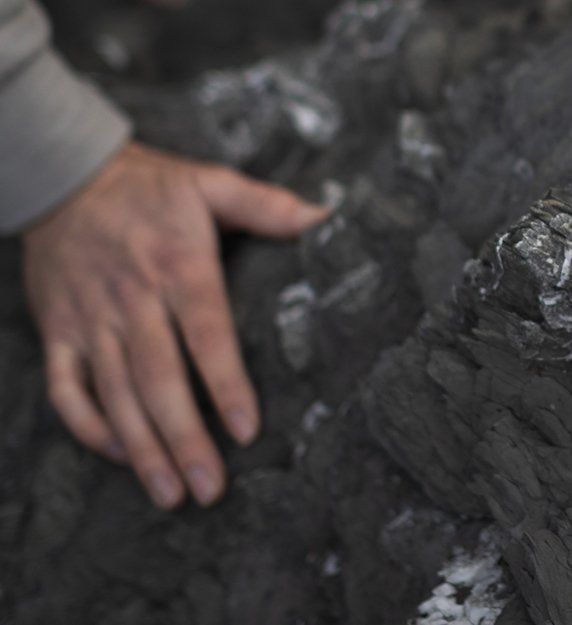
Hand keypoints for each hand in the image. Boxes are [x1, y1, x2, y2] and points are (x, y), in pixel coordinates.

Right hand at [23, 143, 328, 508]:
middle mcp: (131, 300)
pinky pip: (67, 389)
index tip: (248, 430)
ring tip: (171, 493)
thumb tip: (326, 218)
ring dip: (142, 448)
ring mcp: (89, 320)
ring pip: (115, 394)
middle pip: (159, 379)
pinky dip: (90, 426)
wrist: (62, 174)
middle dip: (185, 438)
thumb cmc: (149, 186)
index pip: (206, 334)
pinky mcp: (57, 330)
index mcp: (177, 267)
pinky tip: (121, 454)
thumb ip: (266, 206)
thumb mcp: (210, 183)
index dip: (226, 384)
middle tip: (211, 488)